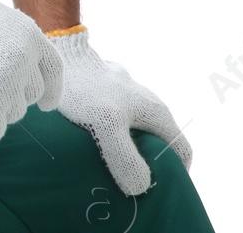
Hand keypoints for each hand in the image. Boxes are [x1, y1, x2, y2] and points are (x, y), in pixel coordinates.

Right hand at [0, 0, 63, 142]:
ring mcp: (6, 80)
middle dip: (12, 97)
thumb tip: (13, 51)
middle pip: (30, 94)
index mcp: (28, 33)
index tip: (45, 104)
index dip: (51, 90)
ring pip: (13, 112)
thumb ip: (8, 34)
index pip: (53, 70)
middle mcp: (23, 57)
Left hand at [47, 27, 191, 195]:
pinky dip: (108, 138)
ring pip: (135, 134)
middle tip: (126, 185)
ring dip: (124, 153)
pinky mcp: (108, 95)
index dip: (174, 175)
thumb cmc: (86, 88)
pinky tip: (89, 147)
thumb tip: (140, 187)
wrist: (61, 52)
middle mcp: (148, 105)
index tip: (155, 190)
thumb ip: (125, 157)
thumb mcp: (106, 125)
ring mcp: (128, 98)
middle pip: (157, 145)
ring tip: (105, 169)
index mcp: (157, 113)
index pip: (181, 152)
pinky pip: (116, 124)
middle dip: (146, 166)